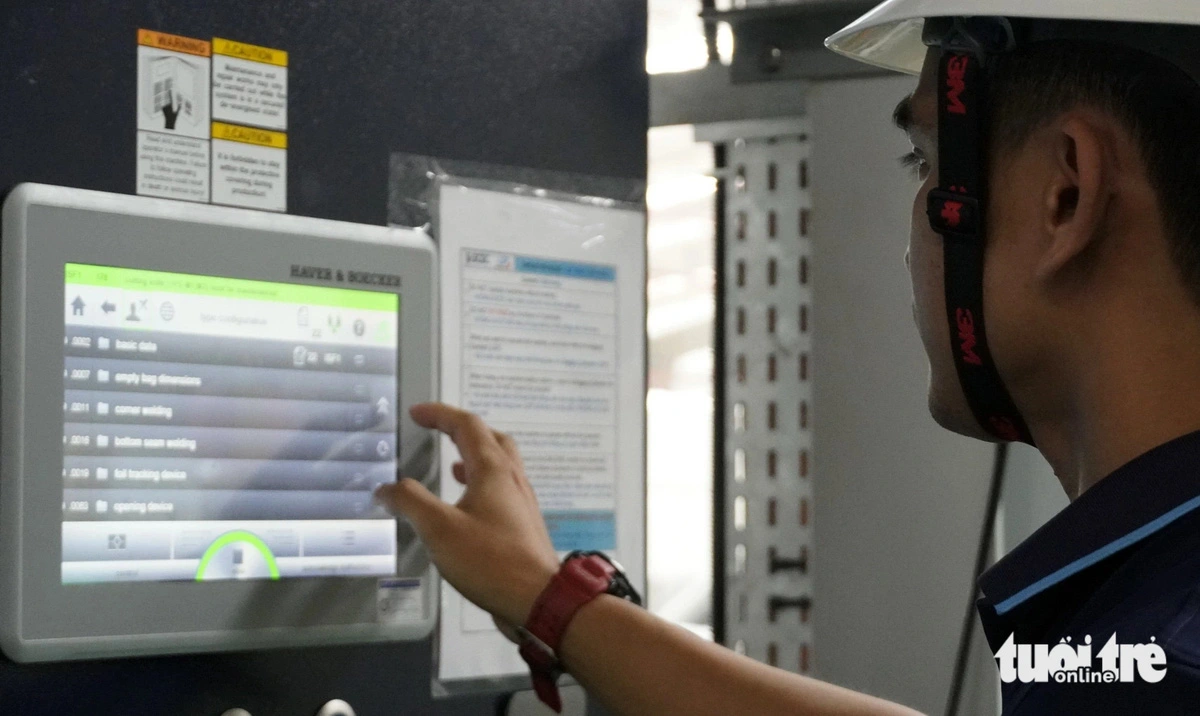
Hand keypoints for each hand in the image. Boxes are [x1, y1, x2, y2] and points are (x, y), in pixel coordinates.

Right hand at [375, 403, 559, 628]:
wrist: (539, 599)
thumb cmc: (490, 560)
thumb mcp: (439, 529)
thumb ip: (410, 503)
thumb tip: (386, 488)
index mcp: (494, 470)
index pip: (467, 426)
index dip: (440, 414)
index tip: (417, 413)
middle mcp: (512, 479)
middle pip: (492, 439)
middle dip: (464, 430)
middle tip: (440, 431)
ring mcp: (521, 503)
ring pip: (501, 466)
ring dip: (476, 458)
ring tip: (453, 465)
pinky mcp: (523, 526)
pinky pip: (502, 492)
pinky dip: (481, 485)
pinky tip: (468, 506)